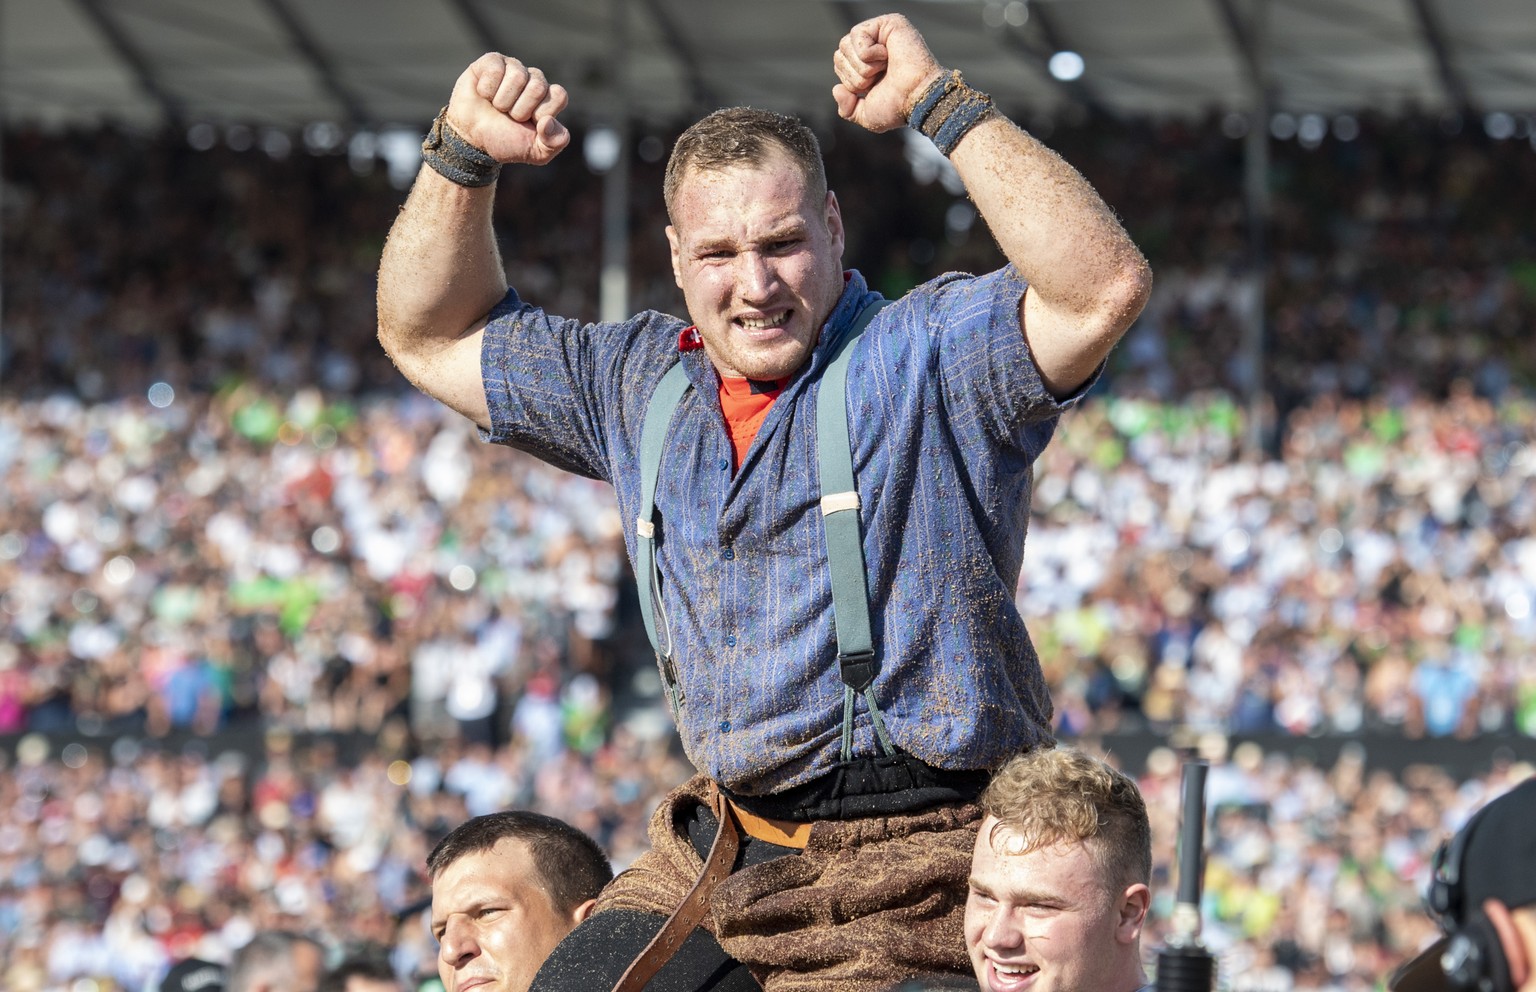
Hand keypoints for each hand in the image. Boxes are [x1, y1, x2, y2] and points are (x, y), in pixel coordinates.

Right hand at [445, 54, 570, 164]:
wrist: (472, 139)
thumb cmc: (504, 141)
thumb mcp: (535, 152)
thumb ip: (555, 142)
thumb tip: (548, 121)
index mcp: (548, 98)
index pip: (559, 95)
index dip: (542, 112)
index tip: (529, 123)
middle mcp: (533, 80)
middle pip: (538, 86)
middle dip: (520, 109)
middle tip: (509, 116)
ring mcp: (513, 68)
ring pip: (517, 76)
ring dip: (503, 101)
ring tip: (497, 107)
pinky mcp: (492, 61)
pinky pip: (496, 69)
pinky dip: (487, 89)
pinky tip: (484, 94)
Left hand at [831, 14, 943, 132]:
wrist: (917, 99)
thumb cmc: (898, 106)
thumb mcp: (866, 115)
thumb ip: (847, 109)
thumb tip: (836, 89)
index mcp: (867, 64)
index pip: (839, 63)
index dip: (850, 81)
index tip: (873, 87)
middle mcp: (873, 46)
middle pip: (839, 53)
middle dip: (855, 75)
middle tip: (879, 78)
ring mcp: (880, 33)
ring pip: (845, 45)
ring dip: (863, 66)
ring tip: (884, 68)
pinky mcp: (888, 23)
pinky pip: (857, 35)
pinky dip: (869, 53)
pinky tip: (887, 56)